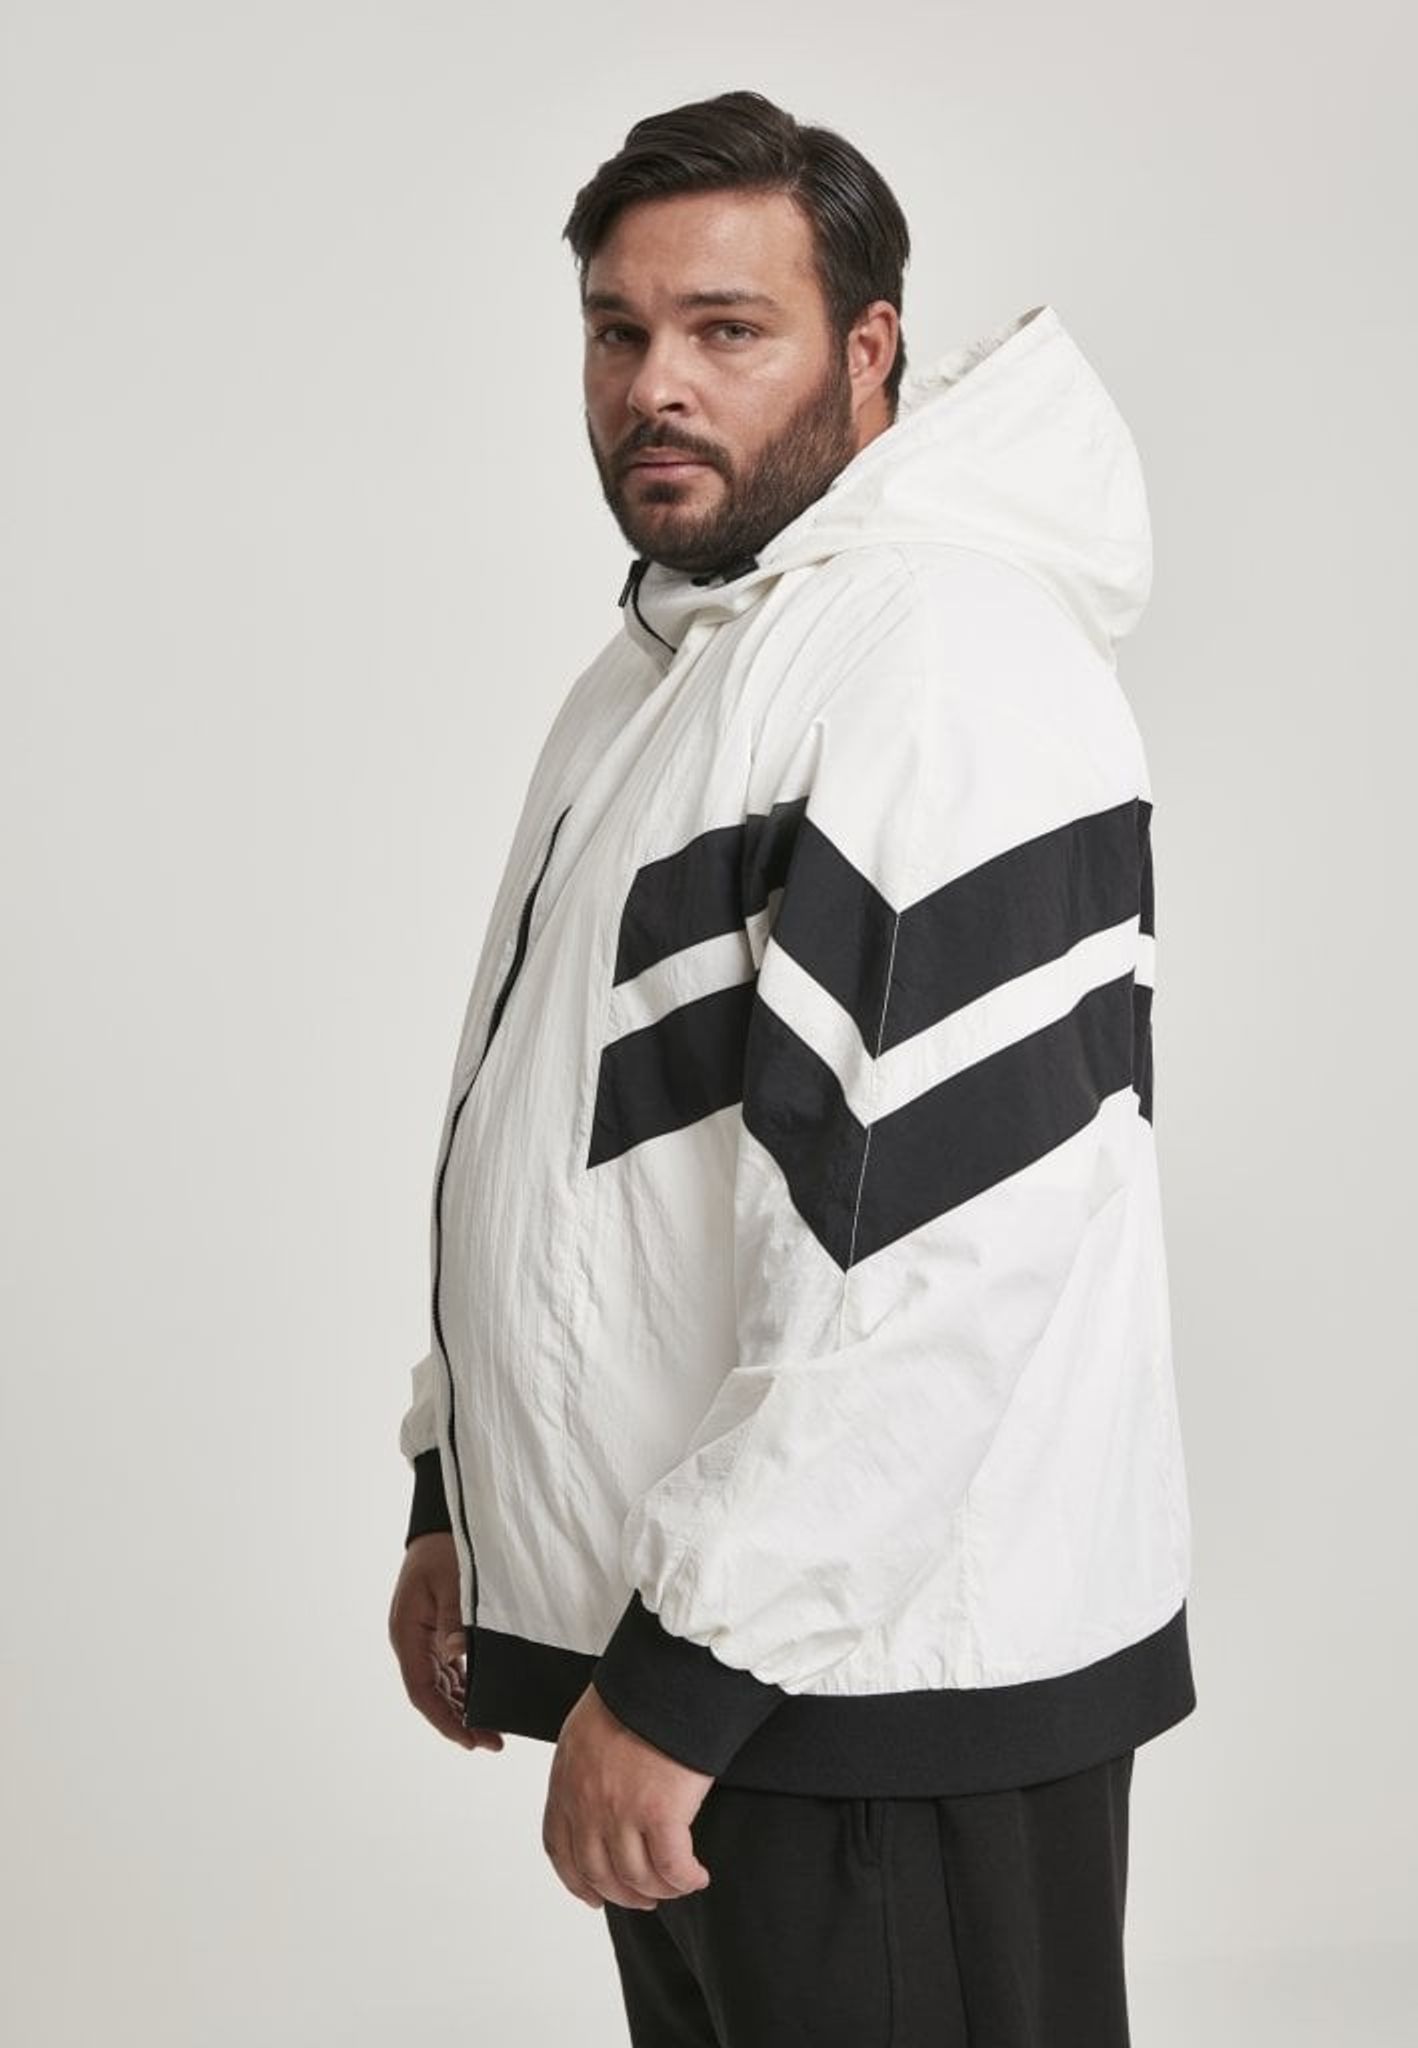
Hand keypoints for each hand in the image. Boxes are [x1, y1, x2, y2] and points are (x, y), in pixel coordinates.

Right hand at [388, 1532, 503, 1752]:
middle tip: (492, 1742)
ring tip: (491, 1731)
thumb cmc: (446, 1549)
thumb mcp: (453, 1581)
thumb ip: (455, 1618)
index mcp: (408, 1633)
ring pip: (440, 1686)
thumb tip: (456, 1653)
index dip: (445, 1719)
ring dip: (462, 1709)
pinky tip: (481, 1700)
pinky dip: (463, 1688)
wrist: (441, 1525)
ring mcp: (422, 1639)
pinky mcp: (434, 1632)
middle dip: (459, 1722)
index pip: (423, 1690)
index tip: (470, 1739)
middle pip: (432, 1694)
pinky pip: (447, 1670)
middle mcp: (411, 1641)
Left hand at [542, 1682, 713, 1910]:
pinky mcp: (661, 1814)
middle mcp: (588, 1804)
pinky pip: (672, 1868)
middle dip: (623, 1893)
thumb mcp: (588, 1728)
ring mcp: (622, 1812)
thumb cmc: (635, 1692)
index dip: (576, 1880)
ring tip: (677, 1885)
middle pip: (599, 1872)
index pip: (560, 1847)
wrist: (665, 1676)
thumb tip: (601, 1791)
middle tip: (646, 1897)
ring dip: (659, 1890)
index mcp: (566, 1781)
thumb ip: (586, 1766)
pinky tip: (698, 1876)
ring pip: (636, 1878)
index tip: (594, 1895)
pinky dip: (686, 1879)